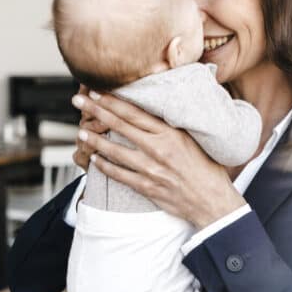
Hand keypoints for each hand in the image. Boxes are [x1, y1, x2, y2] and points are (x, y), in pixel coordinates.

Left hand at [71, 91, 246, 227]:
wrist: (212, 200)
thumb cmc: (207, 168)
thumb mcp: (195, 139)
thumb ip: (175, 125)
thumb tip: (161, 108)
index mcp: (170, 133)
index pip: (135, 112)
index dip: (113, 101)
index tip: (97, 91)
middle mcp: (158, 149)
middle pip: (120, 126)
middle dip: (96, 111)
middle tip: (78, 100)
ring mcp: (151, 169)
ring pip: (115, 151)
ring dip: (95, 140)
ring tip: (81, 132)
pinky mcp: (147, 187)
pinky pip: (120, 175)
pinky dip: (105, 167)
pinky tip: (94, 160)